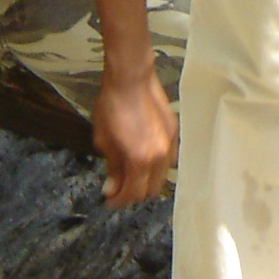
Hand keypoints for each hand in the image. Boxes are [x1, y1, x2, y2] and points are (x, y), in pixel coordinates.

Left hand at [92, 61, 176, 207]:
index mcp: (139, 160)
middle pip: (151, 190)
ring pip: (162, 176)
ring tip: (131, 173)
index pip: (133, 193)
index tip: (110, 199)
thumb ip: (112, 167)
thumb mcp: (104, 139)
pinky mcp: (174, 133)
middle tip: (119, 188)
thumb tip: (113, 187)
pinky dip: (156, 165)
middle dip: (134, 193)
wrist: (131, 78)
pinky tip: (143, 157)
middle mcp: (159, 156)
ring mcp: (170, 145)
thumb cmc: (112, 105)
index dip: (119, 200)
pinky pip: (168, 159)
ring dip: (147, 180)